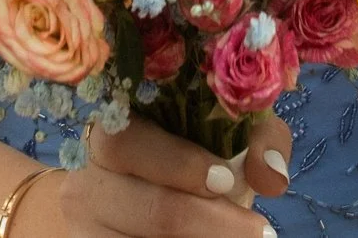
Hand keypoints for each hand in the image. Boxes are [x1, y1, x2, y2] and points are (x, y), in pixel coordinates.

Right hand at [54, 110, 293, 237]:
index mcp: (111, 130)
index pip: (128, 141)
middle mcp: (87, 178)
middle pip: (147, 207)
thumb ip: (255, 140)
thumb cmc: (188, 155)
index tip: (227, 179)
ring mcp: (85, 224)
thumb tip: (272, 176)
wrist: (146, 195)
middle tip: (257, 230)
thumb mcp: (223, 134)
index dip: (179, 163)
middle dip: (208, 221)